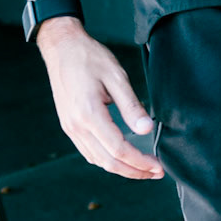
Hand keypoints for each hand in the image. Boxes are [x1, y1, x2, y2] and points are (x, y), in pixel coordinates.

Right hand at [36, 19, 165, 178]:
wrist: (62, 48)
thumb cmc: (89, 57)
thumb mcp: (116, 76)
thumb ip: (131, 105)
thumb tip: (146, 129)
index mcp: (89, 114)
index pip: (119, 149)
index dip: (140, 162)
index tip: (158, 166)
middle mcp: (76, 126)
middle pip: (108, 162)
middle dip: (134, 171)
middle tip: (156, 173)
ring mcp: (70, 127)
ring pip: (97, 160)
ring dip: (121, 169)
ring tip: (143, 169)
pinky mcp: (69, 125)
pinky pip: (88, 152)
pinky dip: (107, 160)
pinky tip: (122, 158)